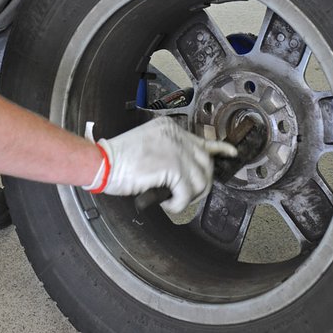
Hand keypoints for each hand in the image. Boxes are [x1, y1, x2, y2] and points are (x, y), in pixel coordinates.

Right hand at [83, 118, 236, 212]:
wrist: (101, 163)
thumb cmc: (118, 159)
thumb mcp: (148, 146)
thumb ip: (168, 151)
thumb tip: (186, 170)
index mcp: (169, 128)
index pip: (203, 140)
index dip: (220, 150)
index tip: (231, 154)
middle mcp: (175, 135)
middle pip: (205, 163)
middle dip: (201, 183)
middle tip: (188, 194)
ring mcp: (174, 149)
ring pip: (201, 180)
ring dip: (190, 196)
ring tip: (175, 200)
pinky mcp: (171, 166)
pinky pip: (187, 193)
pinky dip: (179, 204)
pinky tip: (168, 204)